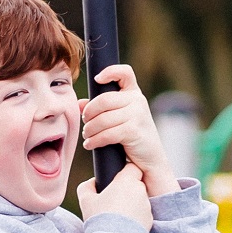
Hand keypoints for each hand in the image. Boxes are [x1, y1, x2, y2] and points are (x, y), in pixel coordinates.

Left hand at [78, 65, 177, 196]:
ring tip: (87, 135)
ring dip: (89, 129)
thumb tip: (80, 104)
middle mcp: (138, 101)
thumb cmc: (133, 139)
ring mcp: (137, 115)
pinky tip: (90, 144)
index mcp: (134, 94)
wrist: (151, 161)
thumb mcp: (120, 120)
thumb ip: (102, 110)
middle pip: (103, 100)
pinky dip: (94, 140)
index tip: (97, 80)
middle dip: (89, 113)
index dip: (110, 71)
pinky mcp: (133, 131)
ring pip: (102, 119)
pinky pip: (107, 133)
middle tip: (85, 122)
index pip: (125, 73)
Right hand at [78, 164, 151, 229]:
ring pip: (140, 199)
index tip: (117, 180)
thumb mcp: (86, 200)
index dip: (125, 172)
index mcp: (126, 181)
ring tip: (118, 214)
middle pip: (136, 183)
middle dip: (127, 189)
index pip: (132, 167)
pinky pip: (143, 213)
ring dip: (132, 203)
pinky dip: (136, 216)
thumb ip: (87, 186)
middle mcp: (140, 191)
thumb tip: (92, 182)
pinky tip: (124, 223)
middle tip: (114, 199)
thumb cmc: (99, 219)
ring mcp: (147, 206)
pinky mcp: (150, 220)